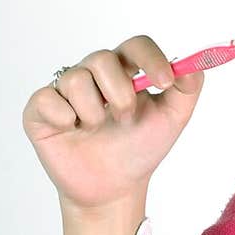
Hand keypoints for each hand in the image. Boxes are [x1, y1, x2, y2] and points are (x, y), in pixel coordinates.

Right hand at [22, 36, 204, 212]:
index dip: (150, 58)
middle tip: (125, 119)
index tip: (165, 81)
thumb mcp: (172, 120)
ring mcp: (64, 90)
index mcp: (125, 71)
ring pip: (75, 80)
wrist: (114, 188)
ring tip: (98, 129)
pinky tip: (73, 130)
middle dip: (120, 94)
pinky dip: (65, 117)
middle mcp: (93, 74)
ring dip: (95, 112)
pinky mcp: (40, 110)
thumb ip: (188, 89)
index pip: (136, 46)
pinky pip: (48, 99)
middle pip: (101, 59)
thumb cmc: (139, 149)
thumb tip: (194, 64)